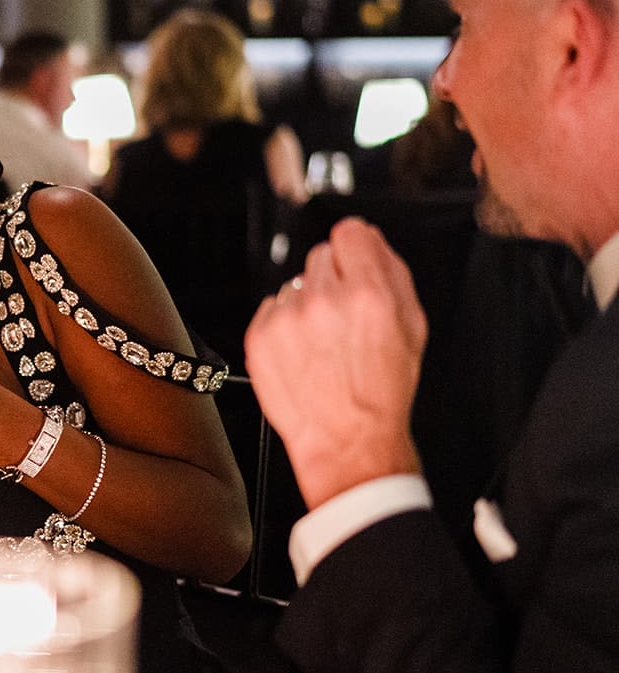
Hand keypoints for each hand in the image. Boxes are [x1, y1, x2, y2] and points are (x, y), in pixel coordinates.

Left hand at [243, 217, 426, 508]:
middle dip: (335, 279)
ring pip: (296, 284)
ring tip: (325, 342)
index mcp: (368, 296)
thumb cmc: (381, 392)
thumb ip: (393, 273)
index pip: (350, 232)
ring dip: (308, 303)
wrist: (346, 439)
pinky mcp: (260, 336)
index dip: (355, 246)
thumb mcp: (412, 327)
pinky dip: (286, 325)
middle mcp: (323, 302)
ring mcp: (287, 319)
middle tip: (345, 316)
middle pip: (321, 255)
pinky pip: (273, 308)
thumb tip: (373, 241)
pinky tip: (305, 352)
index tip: (355, 257)